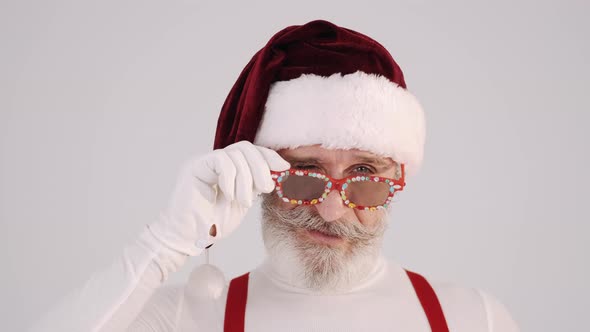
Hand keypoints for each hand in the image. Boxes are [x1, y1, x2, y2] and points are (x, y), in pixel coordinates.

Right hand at [148, 141, 289, 255]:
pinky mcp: (195, 167)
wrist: (188, 238)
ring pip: (235, 155)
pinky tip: (230, 196)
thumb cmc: (213, 224)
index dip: (269, 156)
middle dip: (261, 167)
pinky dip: (231, 178)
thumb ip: (256, 186)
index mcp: (229, 168)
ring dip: (246, 180)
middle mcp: (216, 161)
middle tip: (265, 189)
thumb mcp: (244, 202)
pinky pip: (220, 161)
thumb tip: (279, 172)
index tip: (283, 168)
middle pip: (246, 148)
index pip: (252, 152)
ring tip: (244, 202)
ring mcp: (204, 162)